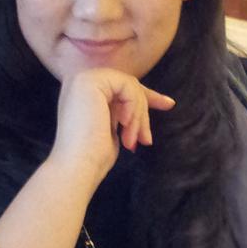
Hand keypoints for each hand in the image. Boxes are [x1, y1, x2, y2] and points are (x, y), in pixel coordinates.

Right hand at [48, 68, 174, 191]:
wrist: (77, 168)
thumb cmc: (93, 156)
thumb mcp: (113, 127)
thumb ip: (122, 110)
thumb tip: (150, 101)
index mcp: (82, 92)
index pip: (121, 87)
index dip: (146, 97)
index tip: (169, 104)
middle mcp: (79, 81)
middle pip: (128, 85)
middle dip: (143, 111)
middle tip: (146, 139)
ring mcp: (83, 79)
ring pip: (130, 86)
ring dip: (138, 116)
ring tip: (135, 141)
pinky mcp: (90, 81)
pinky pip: (128, 86)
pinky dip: (134, 109)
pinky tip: (125, 127)